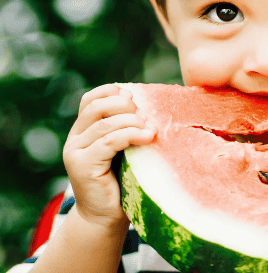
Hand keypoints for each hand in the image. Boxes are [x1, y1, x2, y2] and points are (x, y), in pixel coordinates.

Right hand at [63, 84, 156, 228]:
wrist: (106, 218)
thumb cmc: (121, 179)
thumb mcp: (124, 147)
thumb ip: (126, 127)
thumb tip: (148, 105)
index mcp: (83, 130)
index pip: (90, 99)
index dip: (110, 91)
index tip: (132, 93)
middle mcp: (75, 138)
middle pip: (97, 107)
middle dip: (124, 105)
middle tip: (145, 114)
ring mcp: (75, 152)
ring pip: (105, 124)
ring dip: (132, 121)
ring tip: (151, 128)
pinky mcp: (82, 166)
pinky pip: (109, 142)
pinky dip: (132, 135)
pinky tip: (149, 137)